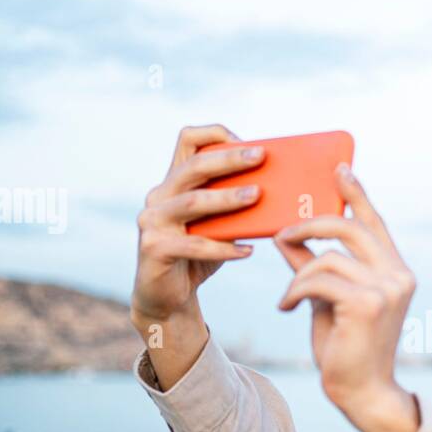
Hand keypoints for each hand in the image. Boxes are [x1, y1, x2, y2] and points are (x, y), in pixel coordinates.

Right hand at [131, 124, 265, 387]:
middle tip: (261, 157)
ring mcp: (151, 221)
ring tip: (257, 196)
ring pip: (193, 202)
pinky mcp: (153, 248)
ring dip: (227, 198)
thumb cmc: (199, 255)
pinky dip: (224, 248)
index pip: (187, 140)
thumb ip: (234, 206)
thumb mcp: (218, 225)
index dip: (215, 133)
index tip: (246, 142)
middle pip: (194, 166)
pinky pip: (194, 245)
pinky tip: (248, 251)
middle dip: (229, 159)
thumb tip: (280, 190)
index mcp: (173, 182)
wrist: (168, 298)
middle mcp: (158, 196)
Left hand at [274, 165, 419, 431]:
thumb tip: (285, 234)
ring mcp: (387, 288)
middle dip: (311, 225)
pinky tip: (287, 309)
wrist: (360, 392)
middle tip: (283, 233)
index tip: (339, 168)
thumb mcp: (326, 298)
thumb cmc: (345, 347)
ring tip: (289, 297)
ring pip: (327, 257)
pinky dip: (295, 292)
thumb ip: (313, 265)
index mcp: (396, 271)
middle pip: (349, 228)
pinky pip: (318, 279)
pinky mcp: (368, 303)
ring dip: (299, 276)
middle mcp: (399, 275)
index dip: (357, 194)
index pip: (375, 223)